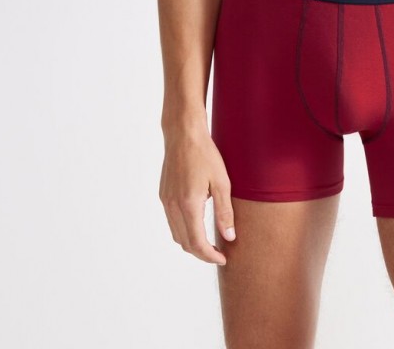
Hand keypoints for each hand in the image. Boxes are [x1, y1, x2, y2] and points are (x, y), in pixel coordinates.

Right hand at [159, 125, 236, 265]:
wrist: (183, 134)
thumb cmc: (205, 154)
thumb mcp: (222, 182)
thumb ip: (225, 211)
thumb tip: (229, 237)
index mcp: (189, 204)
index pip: (197, 243)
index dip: (209, 256)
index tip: (222, 258)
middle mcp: (173, 206)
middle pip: (184, 243)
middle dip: (201, 252)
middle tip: (218, 252)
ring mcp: (165, 201)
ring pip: (176, 234)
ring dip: (191, 242)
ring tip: (209, 240)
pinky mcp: (163, 195)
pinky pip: (172, 221)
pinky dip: (184, 229)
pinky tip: (197, 223)